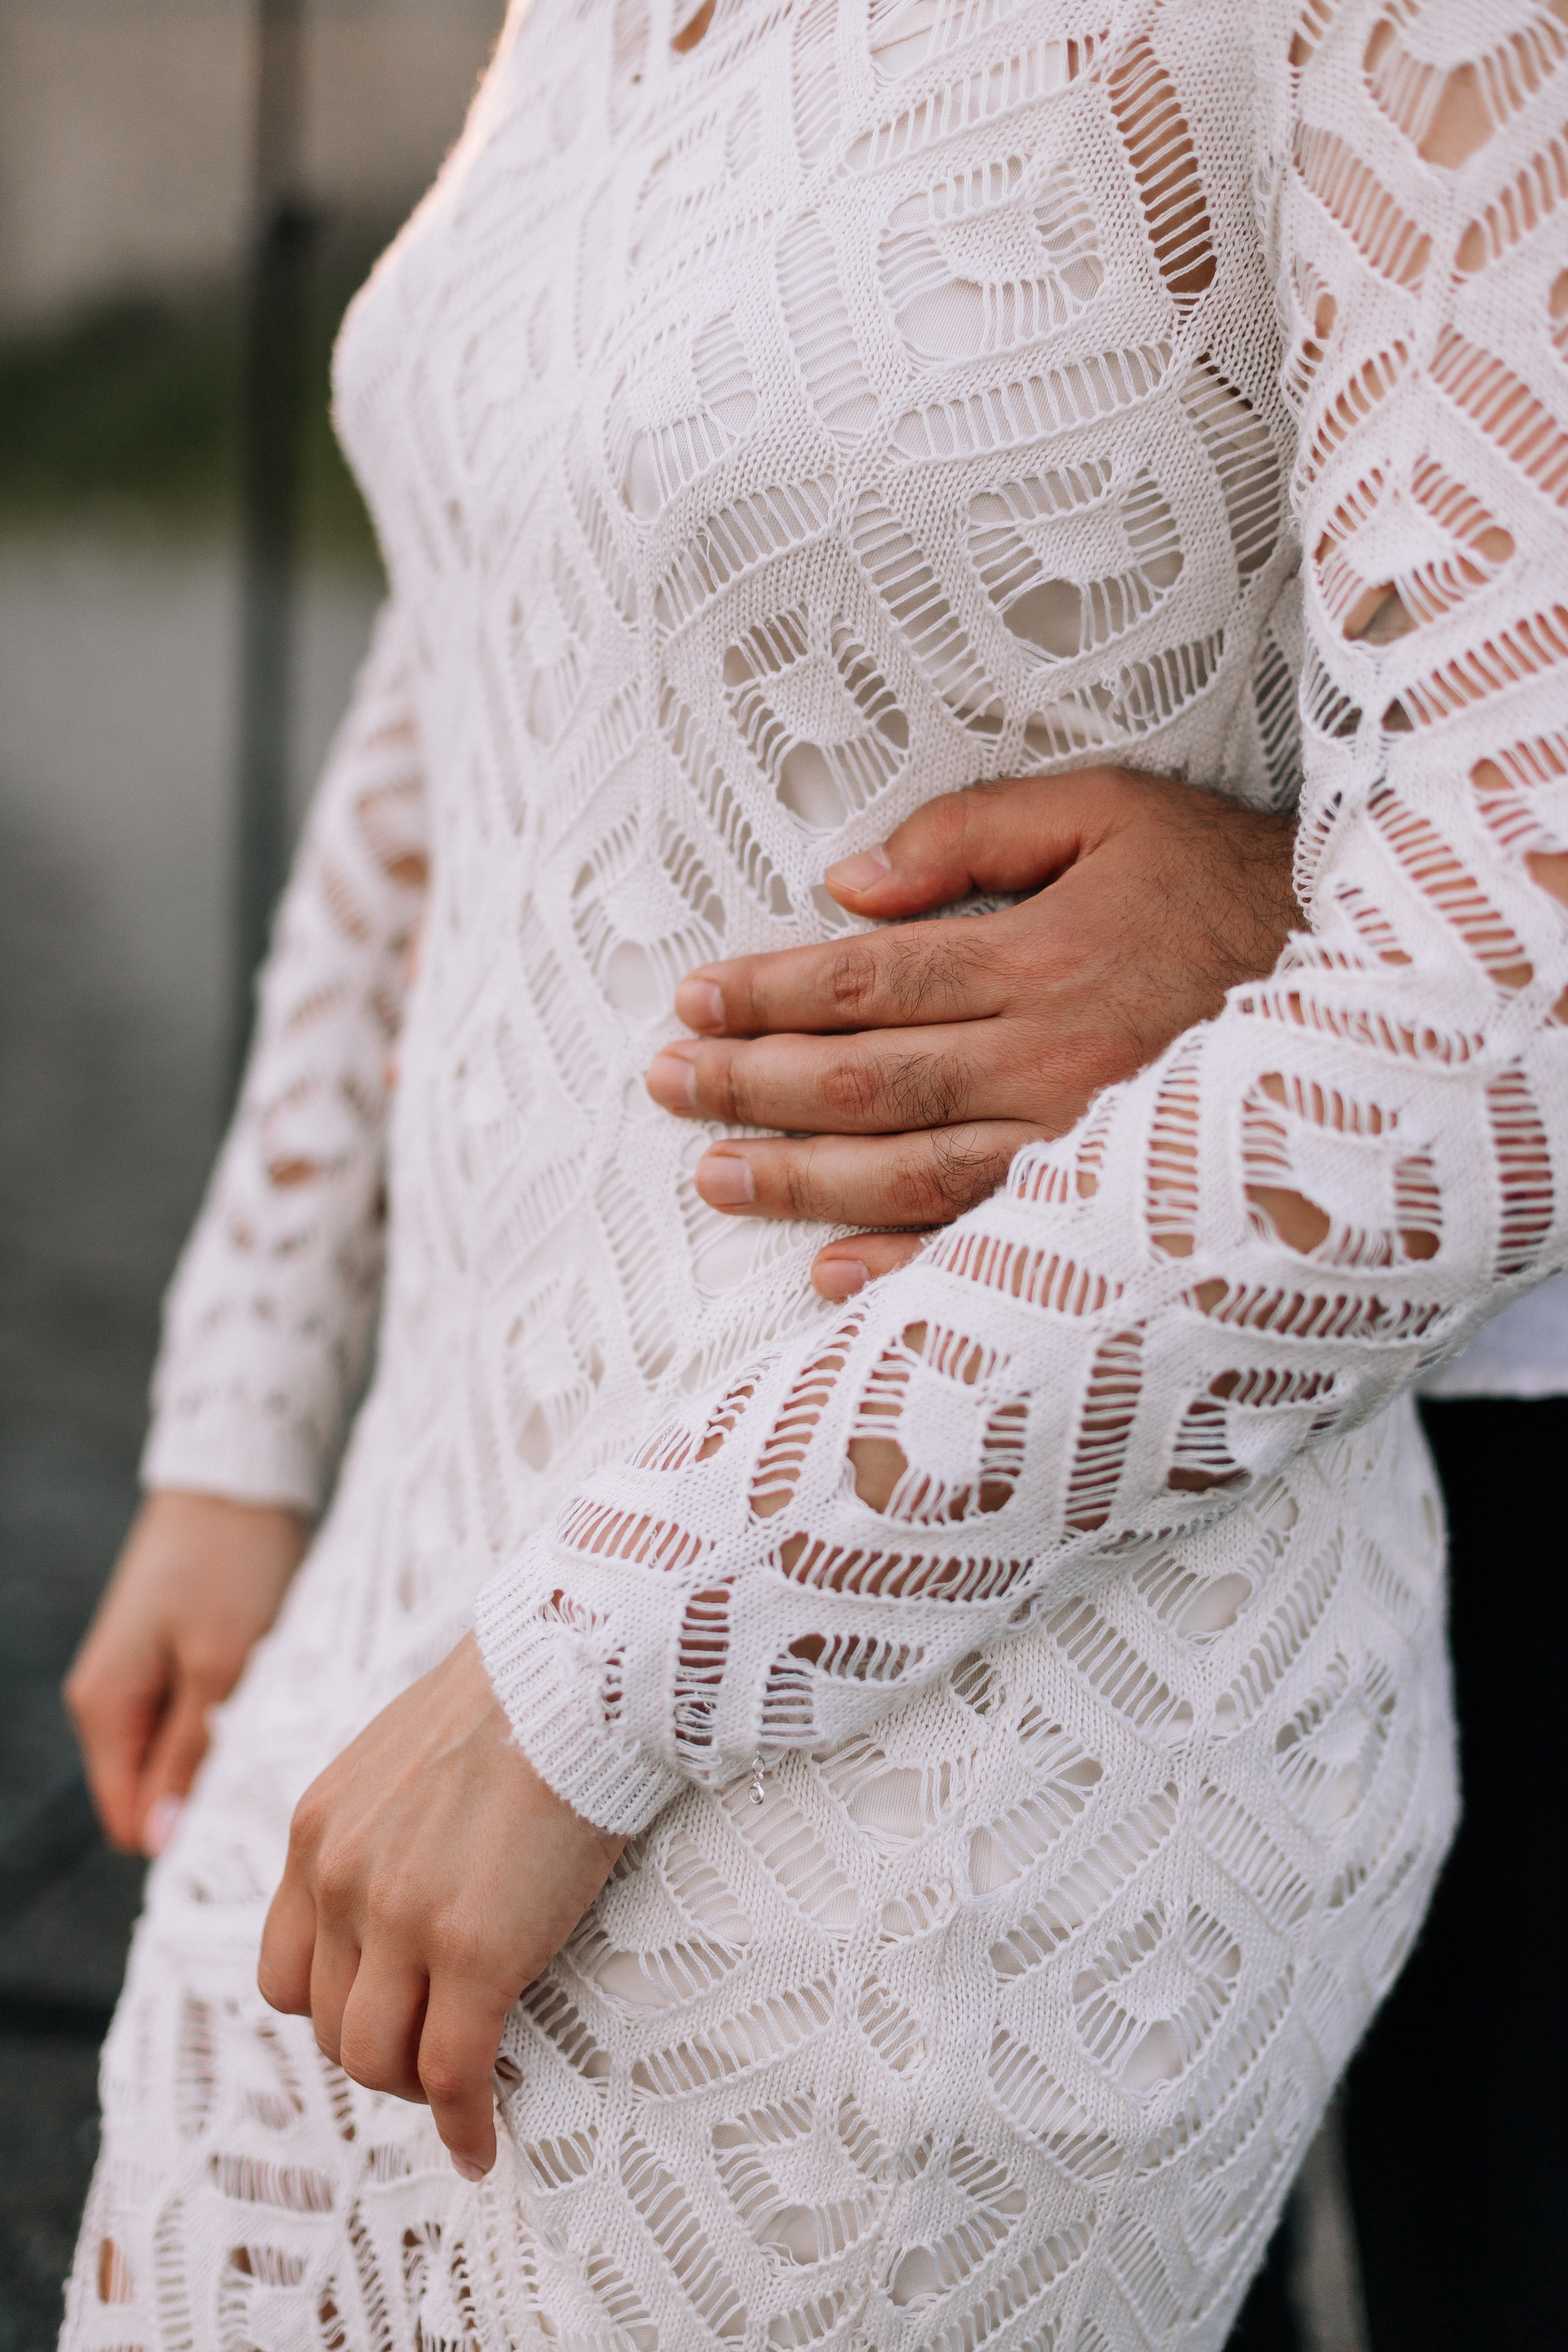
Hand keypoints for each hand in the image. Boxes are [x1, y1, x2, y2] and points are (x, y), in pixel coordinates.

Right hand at [64, 1489, 308, 1855]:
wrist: (240, 1477)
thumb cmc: (233, 1560)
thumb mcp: (220, 1662)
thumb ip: (188, 1754)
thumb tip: (160, 1840)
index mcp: (104, 1707)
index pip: (131, 1819)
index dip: (187, 1834)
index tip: (252, 1822)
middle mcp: (112, 1700)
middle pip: (156, 1791)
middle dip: (211, 1792)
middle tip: (275, 1768)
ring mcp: (142, 1678)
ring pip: (183, 1755)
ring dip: (228, 1750)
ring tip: (277, 1720)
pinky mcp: (175, 1657)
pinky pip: (197, 1717)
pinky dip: (234, 1715)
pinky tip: (271, 1695)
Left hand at [257, 1634, 624, 2178]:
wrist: (583, 1666)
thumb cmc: (521, 1698)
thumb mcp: (406, 1754)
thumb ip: (382, 1823)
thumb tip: (407, 1875)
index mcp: (319, 1830)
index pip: (285, 1967)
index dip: (333, 2008)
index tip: (385, 2016)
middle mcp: (340, 1880)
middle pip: (327, 2023)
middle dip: (379, 2052)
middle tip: (436, 2054)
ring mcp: (403, 1920)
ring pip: (375, 2061)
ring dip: (417, 2089)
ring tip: (462, 2090)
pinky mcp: (475, 1954)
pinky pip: (453, 2073)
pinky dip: (463, 2123)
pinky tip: (483, 2143)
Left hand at [645, 768, 1298, 1297]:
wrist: (1375, 986)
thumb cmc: (1229, 884)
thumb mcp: (1112, 810)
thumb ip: (973, 829)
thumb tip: (846, 883)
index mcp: (1039, 954)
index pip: (864, 981)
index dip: (765, 996)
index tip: (691, 1004)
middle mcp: (1049, 1058)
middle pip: (864, 1082)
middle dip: (750, 1086)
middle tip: (665, 1086)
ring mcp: (1078, 1143)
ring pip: (907, 1173)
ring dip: (798, 1181)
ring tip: (711, 1176)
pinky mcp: (1113, 1204)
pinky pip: (991, 1249)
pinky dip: (905, 1272)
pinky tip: (827, 1276)